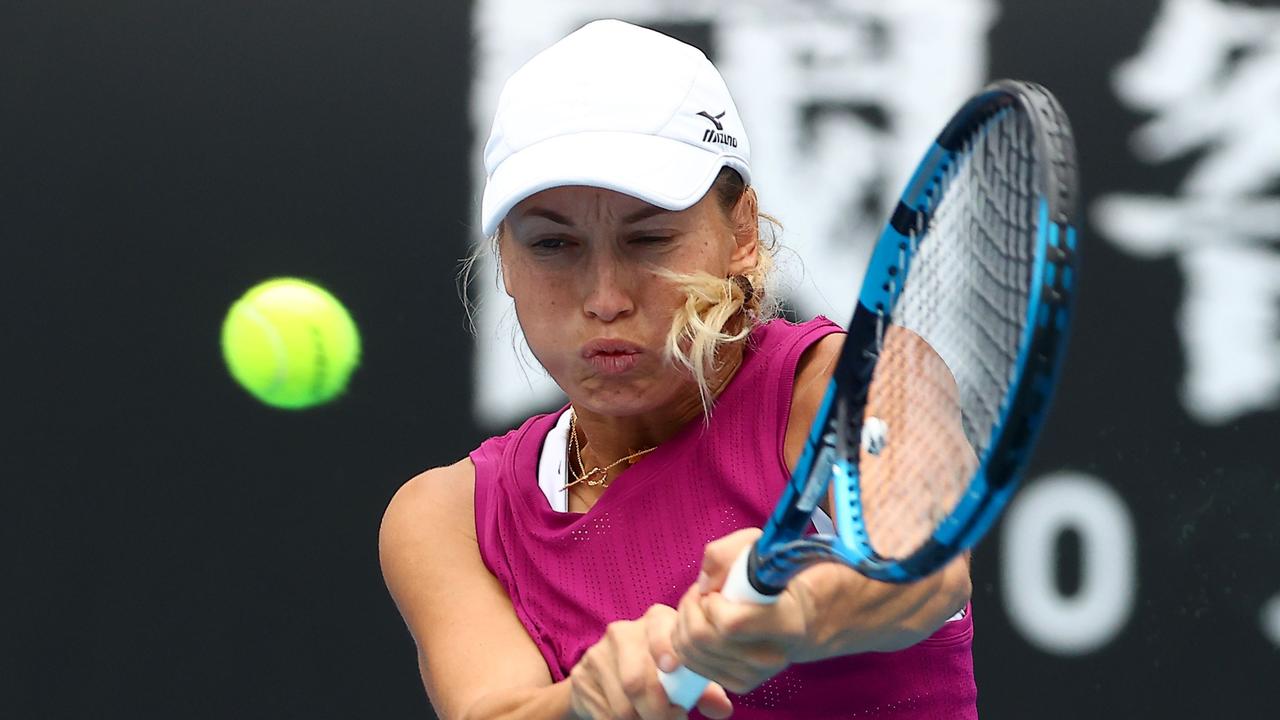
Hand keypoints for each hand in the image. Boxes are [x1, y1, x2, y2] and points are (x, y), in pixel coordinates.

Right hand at [569, 604, 733, 719]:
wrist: (604, 676)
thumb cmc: (657, 672)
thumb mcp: (681, 674)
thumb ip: (703, 689)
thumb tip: (722, 709)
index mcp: (654, 622)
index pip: (658, 631)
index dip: (665, 650)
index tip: (673, 670)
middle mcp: (622, 632)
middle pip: (636, 681)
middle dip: (658, 711)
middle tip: (674, 719)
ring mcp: (598, 654)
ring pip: (622, 704)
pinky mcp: (580, 677)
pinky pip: (605, 714)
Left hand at [661, 529, 811, 694]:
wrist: (801, 614)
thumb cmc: (776, 577)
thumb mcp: (755, 548)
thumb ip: (724, 555)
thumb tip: (704, 585)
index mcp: (786, 623)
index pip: (730, 624)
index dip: (710, 603)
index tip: (717, 589)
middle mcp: (773, 656)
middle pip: (703, 640)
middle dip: (690, 609)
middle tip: (701, 594)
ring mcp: (757, 674)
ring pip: (693, 654)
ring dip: (685, 624)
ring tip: (701, 608)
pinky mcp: (741, 684)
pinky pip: (695, 666)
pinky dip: (688, 643)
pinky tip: (704, 626)